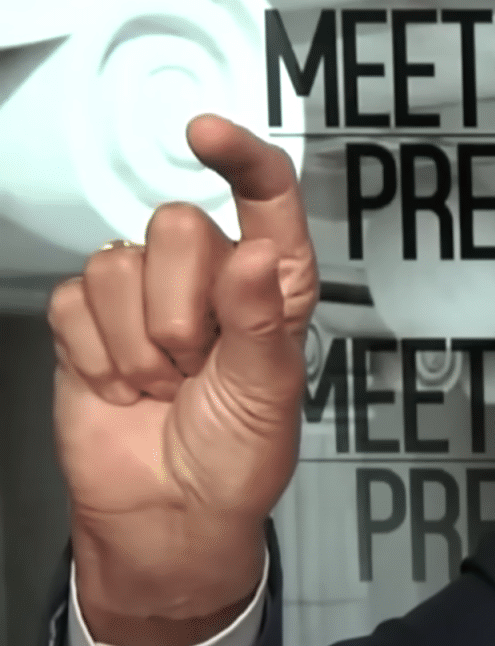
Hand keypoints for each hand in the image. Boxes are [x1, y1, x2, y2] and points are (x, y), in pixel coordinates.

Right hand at [47, 114, 318, 645]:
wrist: (169, 512)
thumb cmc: (237, 455)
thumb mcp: (268, 394)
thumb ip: (260, 322)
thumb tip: (248, 254)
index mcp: (271, 281)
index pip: (265, 196)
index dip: (240, 156)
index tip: (205, 133)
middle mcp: (210, 275)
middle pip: (174, 226)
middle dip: (180, 309)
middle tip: (195, 365)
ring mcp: (143, 295)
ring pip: (117, 264)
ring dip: (138, 342)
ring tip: (164, 383)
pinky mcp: (86, 321)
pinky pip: (73, 304)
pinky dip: (97, 358)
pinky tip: (124, 387)